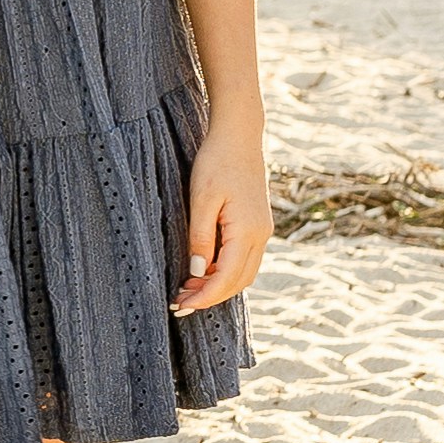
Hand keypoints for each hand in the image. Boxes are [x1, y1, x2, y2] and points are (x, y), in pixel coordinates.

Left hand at [175, 135, 268, 314]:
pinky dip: (225, 271)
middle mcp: (261, 235)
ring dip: (219, 285)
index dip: (205, 296)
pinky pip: (244, 258)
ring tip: (188, 289)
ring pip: (244, 272)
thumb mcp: (201, 199)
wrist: (239, 136)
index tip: (182, 306)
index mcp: (248, 231)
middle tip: (181, 302)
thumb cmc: (217, 162)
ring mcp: (263, 231)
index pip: (227, 277)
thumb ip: (200, 238)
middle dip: (212, 296)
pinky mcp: (258, 225)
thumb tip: (197, 272)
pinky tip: (204, 270)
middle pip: (239, 281)